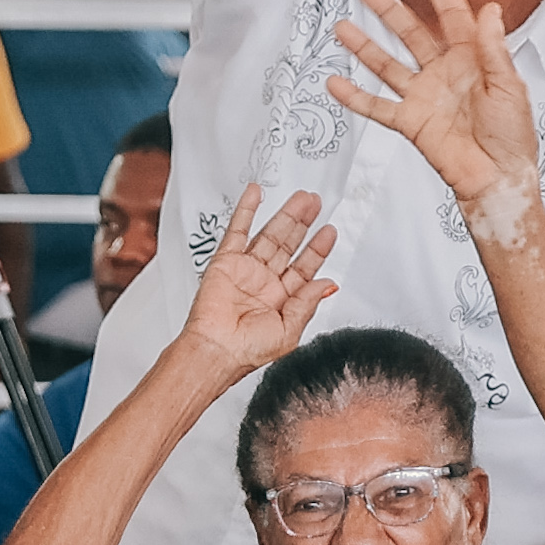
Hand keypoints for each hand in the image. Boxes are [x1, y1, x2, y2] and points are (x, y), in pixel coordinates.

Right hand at [174, 181, 340, 376]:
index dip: (318, 248)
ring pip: (269, 234)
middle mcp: (265, 283)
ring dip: (285, 214)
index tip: (329, 231)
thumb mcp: (289, 331)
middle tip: (316, 203)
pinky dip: (246, 210)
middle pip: (289, 245)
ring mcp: (246, 270)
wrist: (215, 351)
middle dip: (304, 223)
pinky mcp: (225, 261)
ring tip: (301, 198)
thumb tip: (328, 284)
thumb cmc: (247, 351)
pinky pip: (237, 230)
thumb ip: (308, 303)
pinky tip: (255, 193)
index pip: (304, 267)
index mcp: (282, 299)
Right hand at [328, 0, 541, 235]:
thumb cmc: (513, 139)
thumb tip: (490, 10)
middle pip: (412, 34)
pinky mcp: (411, 122)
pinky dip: (355, 97)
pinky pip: (377, 107)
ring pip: (388, 65)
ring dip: (366, 47)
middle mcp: (445, 74)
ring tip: (343, 27)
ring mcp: (424, 97)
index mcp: (473, 60)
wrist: (498, 180)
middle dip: (391, 11)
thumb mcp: (510, 88)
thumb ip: (494, 49)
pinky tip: (336, 83)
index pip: (454, 17)